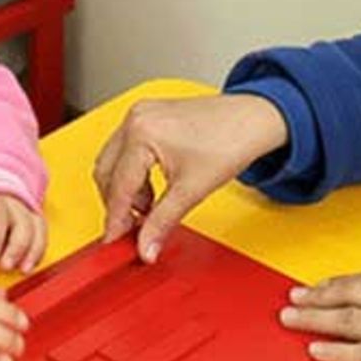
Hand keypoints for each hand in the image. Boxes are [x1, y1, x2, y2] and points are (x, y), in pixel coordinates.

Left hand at [0, 194, 46, 273]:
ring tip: (24, 269)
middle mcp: (13, 202)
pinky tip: (31, 265)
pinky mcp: (34, 219)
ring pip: (37, 227)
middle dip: (17, 247)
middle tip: (6, 266)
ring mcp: (26, 210)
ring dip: (33, 250)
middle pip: (22, 222)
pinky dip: (39, 250)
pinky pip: (42, 232)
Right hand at [93, 94, 288, 262]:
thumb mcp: (192, 190)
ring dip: (125, 190)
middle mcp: (135, 119)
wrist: (254, 119)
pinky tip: (153, 191)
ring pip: (113, 161)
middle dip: (117, 204)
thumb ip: (162, 222)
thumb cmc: (232, 140)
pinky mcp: (148, 116)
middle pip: (106, 173)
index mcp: (142, 133)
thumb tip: (146, 246)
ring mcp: (141, 114)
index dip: (115, 220)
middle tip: (132, 229)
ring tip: (149, 210)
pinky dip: (134, 174)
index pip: (117, 186)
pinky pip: (126, 150)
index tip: (115, 241)